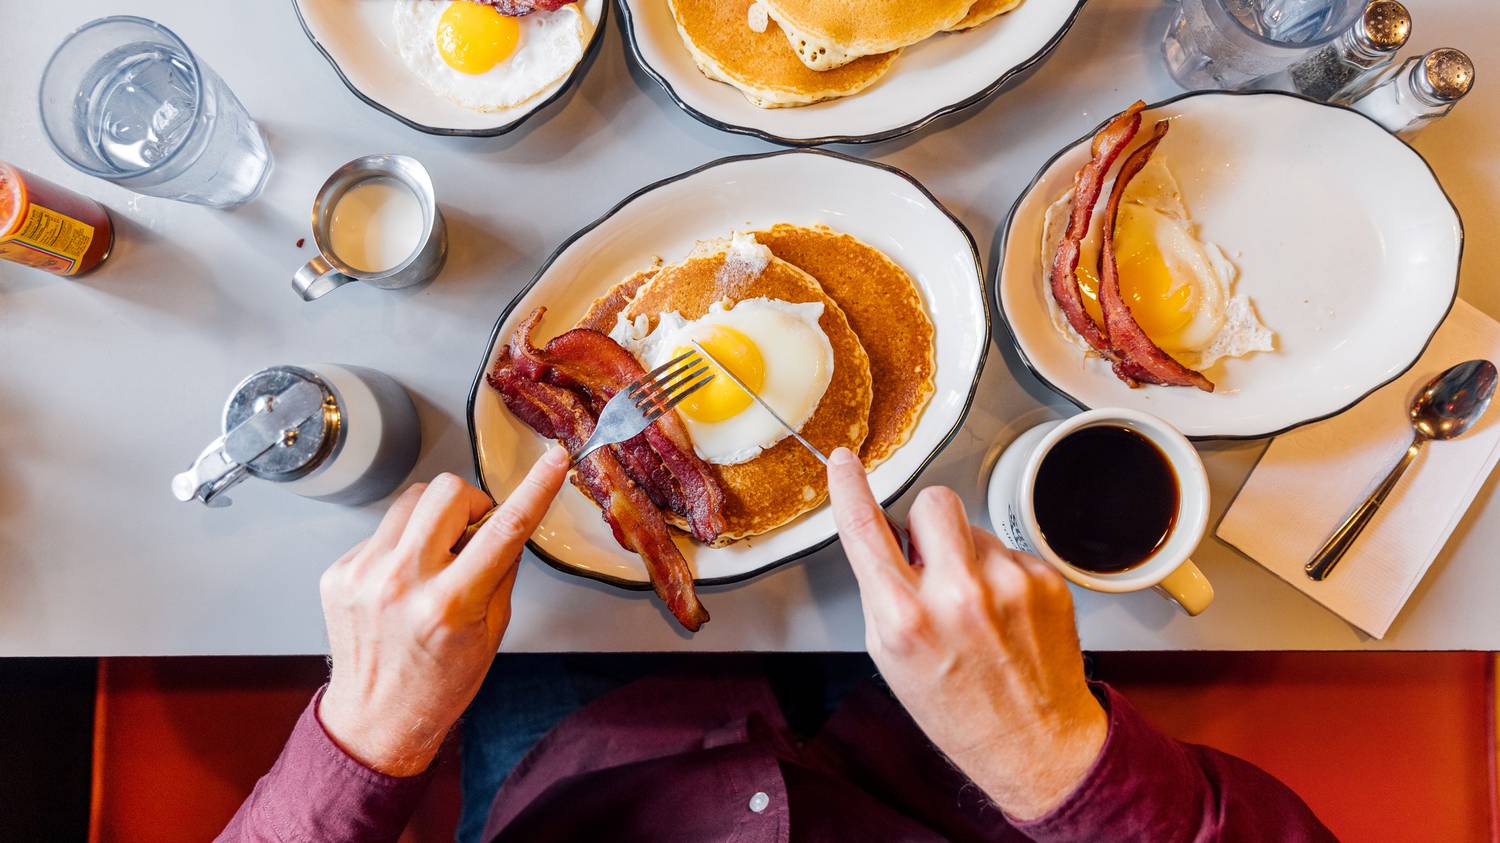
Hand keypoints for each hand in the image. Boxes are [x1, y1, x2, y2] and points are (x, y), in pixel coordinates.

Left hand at [317, 447, 568, 775]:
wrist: (376, 718)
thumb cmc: (440, 682)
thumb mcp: (492, 631)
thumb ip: (500, 570)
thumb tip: (505, 522)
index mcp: (450, 604)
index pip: (504, 529)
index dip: (536, 489)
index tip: (554, 461)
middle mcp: (403, 582)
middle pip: (447, 491)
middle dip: (470, 503)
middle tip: (473, 533)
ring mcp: (364, 574)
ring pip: (410, 499)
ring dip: (434, 518)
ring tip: (436, 557)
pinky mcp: (339, 572)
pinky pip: (382, 530)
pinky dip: (402, 544)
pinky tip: (403, 580)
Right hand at [825, 447, 1106, 820]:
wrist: (1035, 743)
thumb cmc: (958, 708)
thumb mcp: (890, 657)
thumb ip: (884, 592)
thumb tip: (890, 535)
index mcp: (906, 619)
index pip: (864, 530)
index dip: (849, 488)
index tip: (845, 462)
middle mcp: (958, 596)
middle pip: (933, 502)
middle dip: (927, 522)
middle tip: (931, 560)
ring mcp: (1007, 585)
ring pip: (973, 526)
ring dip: (967, 553)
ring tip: (975, 606)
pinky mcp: (1045, 581)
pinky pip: (1008, 550)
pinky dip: (1001, 574)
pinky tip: (1004, 614)